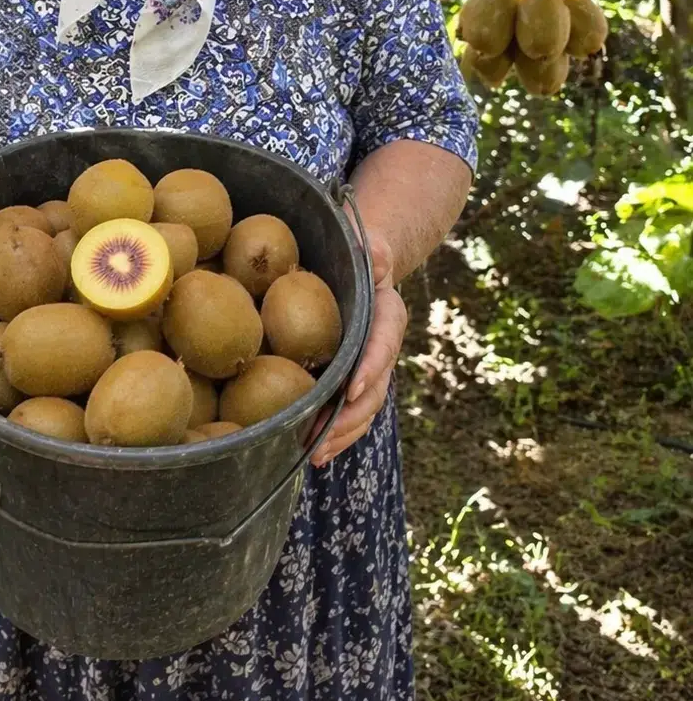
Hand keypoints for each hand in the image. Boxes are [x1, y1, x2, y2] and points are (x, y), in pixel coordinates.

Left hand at [308, 230, 406, 466]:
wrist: (363, 268)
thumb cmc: (359, 255)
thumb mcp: (367, 247)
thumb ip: (373, 249)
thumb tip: (373, 249)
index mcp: (388, 318)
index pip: (382, 346)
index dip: (370, 368)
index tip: (352, 388)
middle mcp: (383, 351)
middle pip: (374, 391)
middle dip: (349, 418)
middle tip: (321, 436)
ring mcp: (369, 371)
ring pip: (362, 411)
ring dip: (340, 435)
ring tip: (314, 454)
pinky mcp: (352, 382)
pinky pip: (348, 413)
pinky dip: (334, 434)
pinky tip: (312, 452)